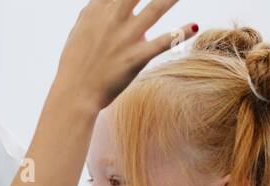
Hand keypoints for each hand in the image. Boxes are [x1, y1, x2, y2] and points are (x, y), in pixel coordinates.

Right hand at [53, 0, 196, 111]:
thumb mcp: (78, 31)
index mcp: (98, 10)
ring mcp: (126, 38)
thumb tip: (98, 2)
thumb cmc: (74, 64)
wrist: (74, 94)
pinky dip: (180, 34)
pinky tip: (194, 26)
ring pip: (154, 9)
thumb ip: (92, 11)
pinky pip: (163, 43)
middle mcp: (113, 19)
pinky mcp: (136, 57)